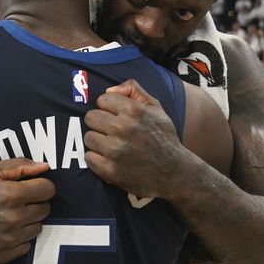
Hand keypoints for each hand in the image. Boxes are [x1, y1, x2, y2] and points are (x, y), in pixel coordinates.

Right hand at [0, 158, 54, 263]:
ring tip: (9, 215)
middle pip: (45, 209)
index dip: (40, 185)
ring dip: (28, 221)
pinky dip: (18, 238)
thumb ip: (20, 166)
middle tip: (17, 200)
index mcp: (13, 195)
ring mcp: (8, 240)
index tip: (30, 186)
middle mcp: (14, 219)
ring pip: (37, 228)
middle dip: (35, 202)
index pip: (48, 190)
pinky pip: (25, 246)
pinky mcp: (1, 256)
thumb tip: (45, 167)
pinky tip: (2, 230)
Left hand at [84, 79, 186, 198]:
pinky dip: (96, 159)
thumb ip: (134, 90)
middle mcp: (123, 128)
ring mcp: (115, 150)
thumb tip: (109, 90)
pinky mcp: (110, 170)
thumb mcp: (156, 108)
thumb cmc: (164, 138)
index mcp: (133, 110)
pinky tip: (109, 159)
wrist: (174, 173)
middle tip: (111, 132)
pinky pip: (88, 157)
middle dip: (99, 123)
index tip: (116, 116)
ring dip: (97, 141)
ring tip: (111, 146)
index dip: (108, 108)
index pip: (102, 99)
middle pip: (90, 117)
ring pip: (88, 137)